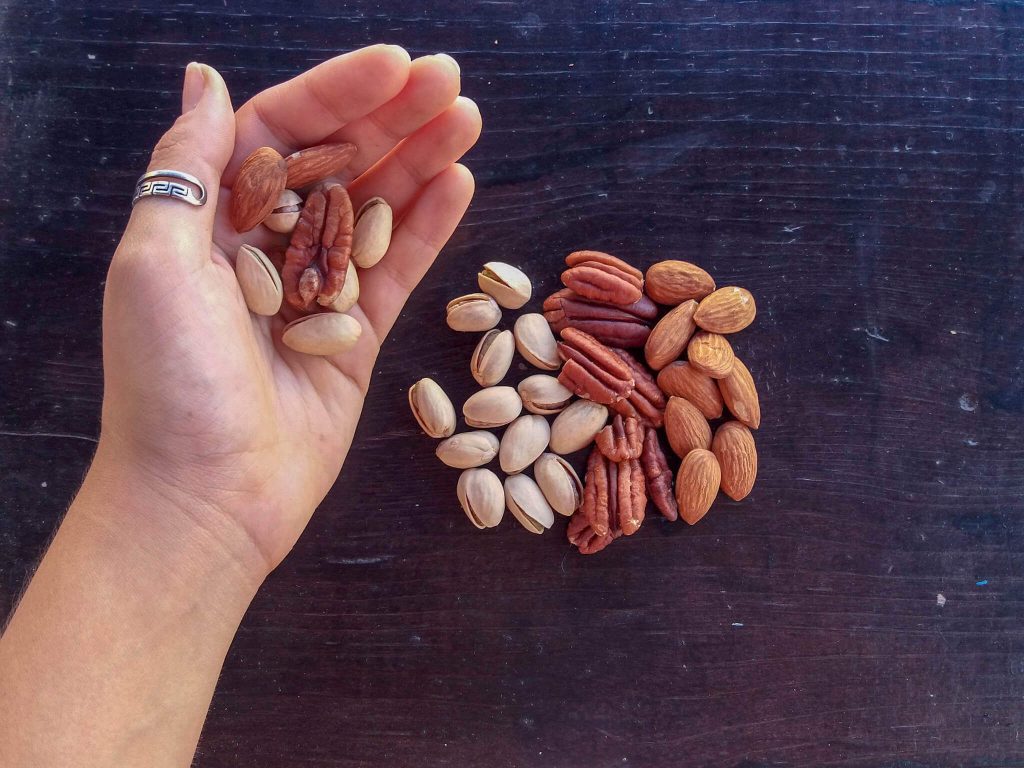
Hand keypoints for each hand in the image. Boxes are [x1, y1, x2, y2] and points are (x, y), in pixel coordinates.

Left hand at [100, 46, 480, 574]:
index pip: (278, 133)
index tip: (395, 64)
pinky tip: (460, 183)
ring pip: (375, 210)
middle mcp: (264, 249)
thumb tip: (204, 77)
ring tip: (467, 120)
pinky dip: (427, 227)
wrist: (208, 496)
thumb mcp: (156, 260)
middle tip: (450, 81)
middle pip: (337, 163)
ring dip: (422, 162)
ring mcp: (314, 291)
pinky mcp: (354, 335)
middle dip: (393, 118)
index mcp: (210, 221)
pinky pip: (397, 270)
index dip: (337, 93)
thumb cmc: (168, 383)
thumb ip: (186, 166)